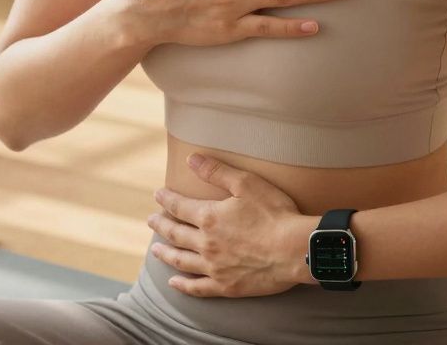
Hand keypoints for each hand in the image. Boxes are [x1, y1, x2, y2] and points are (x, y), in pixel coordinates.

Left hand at [146, 152, 306, 297]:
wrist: (296, 250)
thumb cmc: (275, 213)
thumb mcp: (247, 184)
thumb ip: (217, 171)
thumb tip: (191, 159)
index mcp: (209, 217)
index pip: (179, 206)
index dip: (166, 199)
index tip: (158, 195)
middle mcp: (206, 243)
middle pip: (175, 234)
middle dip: (160, 226)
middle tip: (151, 221)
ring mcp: (214, 267)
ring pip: (181, 260)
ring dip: (165, 254)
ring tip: (155, 250)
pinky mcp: (226, 286)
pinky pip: (198, 287)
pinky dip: (183, 285)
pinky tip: (174, 282)